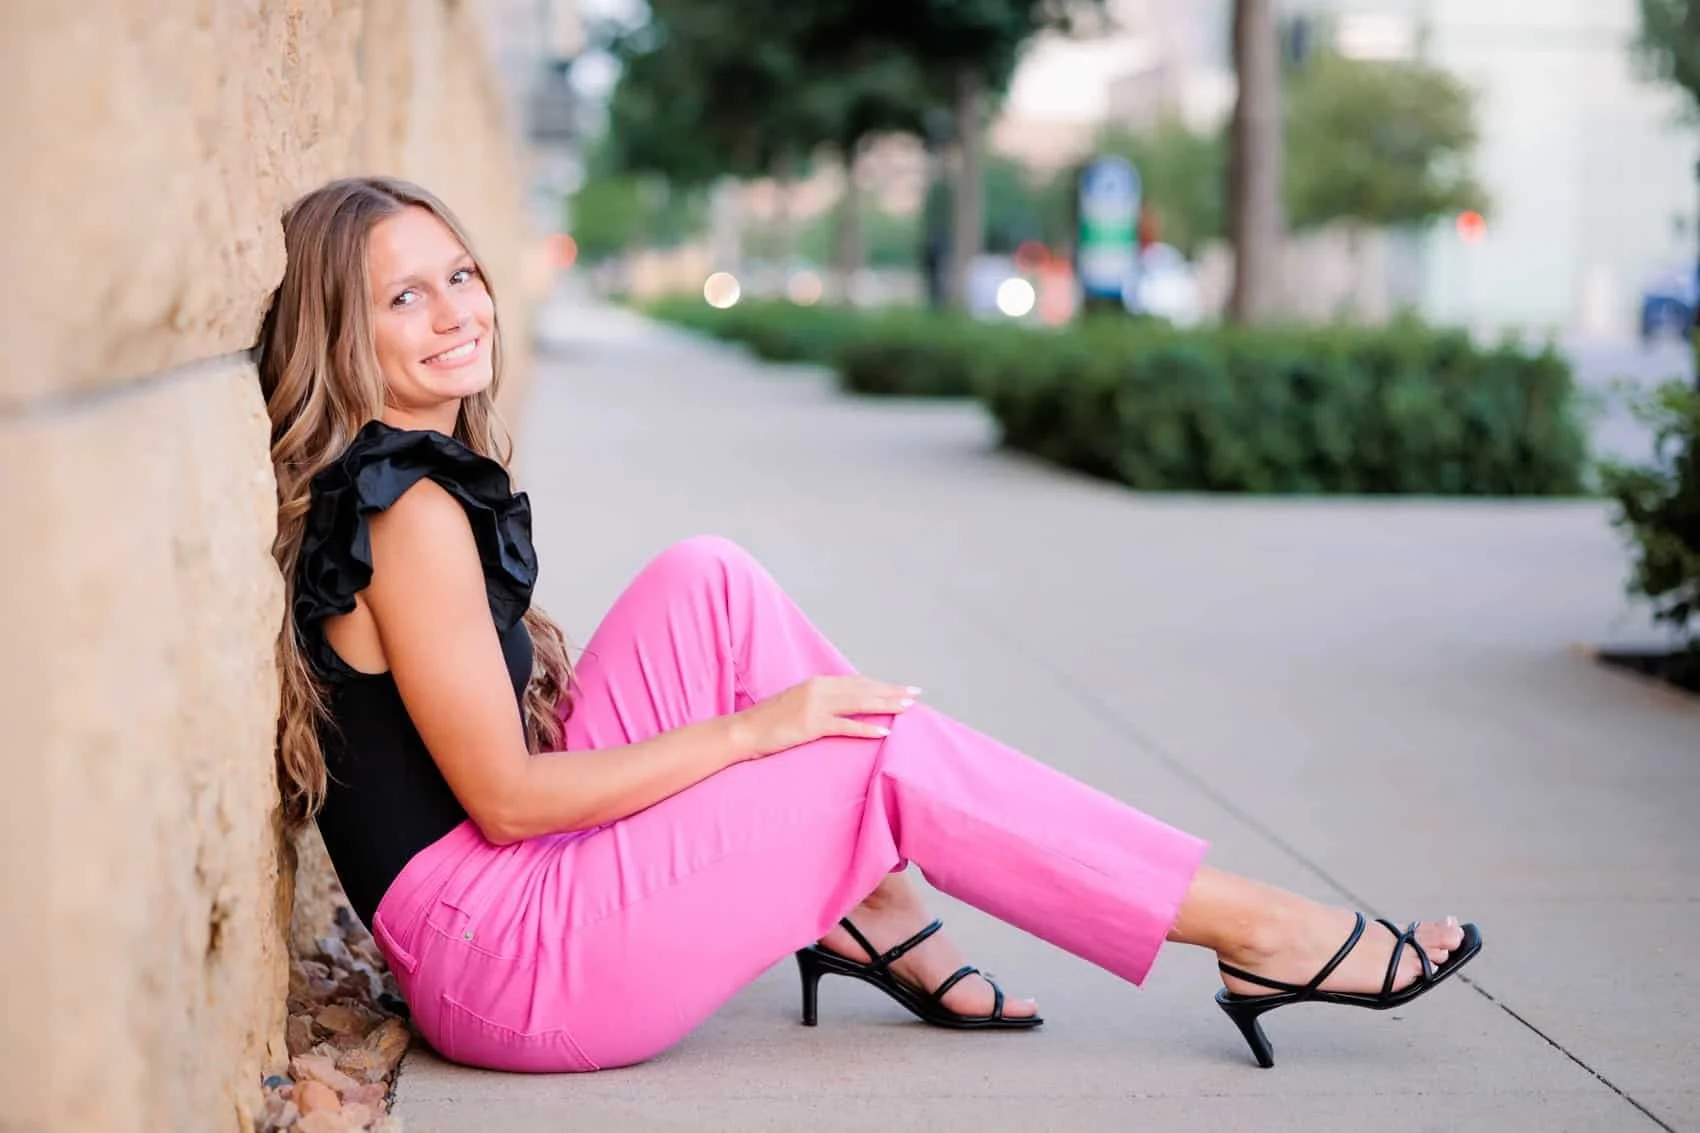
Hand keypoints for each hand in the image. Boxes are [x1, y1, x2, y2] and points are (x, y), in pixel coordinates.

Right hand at [731, 676, 920, 758]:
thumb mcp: (797, 705)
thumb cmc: (769, 722)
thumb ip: (820, 702)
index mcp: (816, 683)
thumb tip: (842, 707)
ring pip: (859, 703)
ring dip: (886, 705)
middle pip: (863, 689)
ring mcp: (815, 706)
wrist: (743, 731)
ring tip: (908, 708)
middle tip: (916, 694)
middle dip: (891, 692)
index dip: (881, 685)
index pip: (857, 682)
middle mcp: (818, 689)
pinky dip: (866, 728)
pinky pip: (845, 726)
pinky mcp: (811, 725)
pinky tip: (884, 731)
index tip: (901, 688)